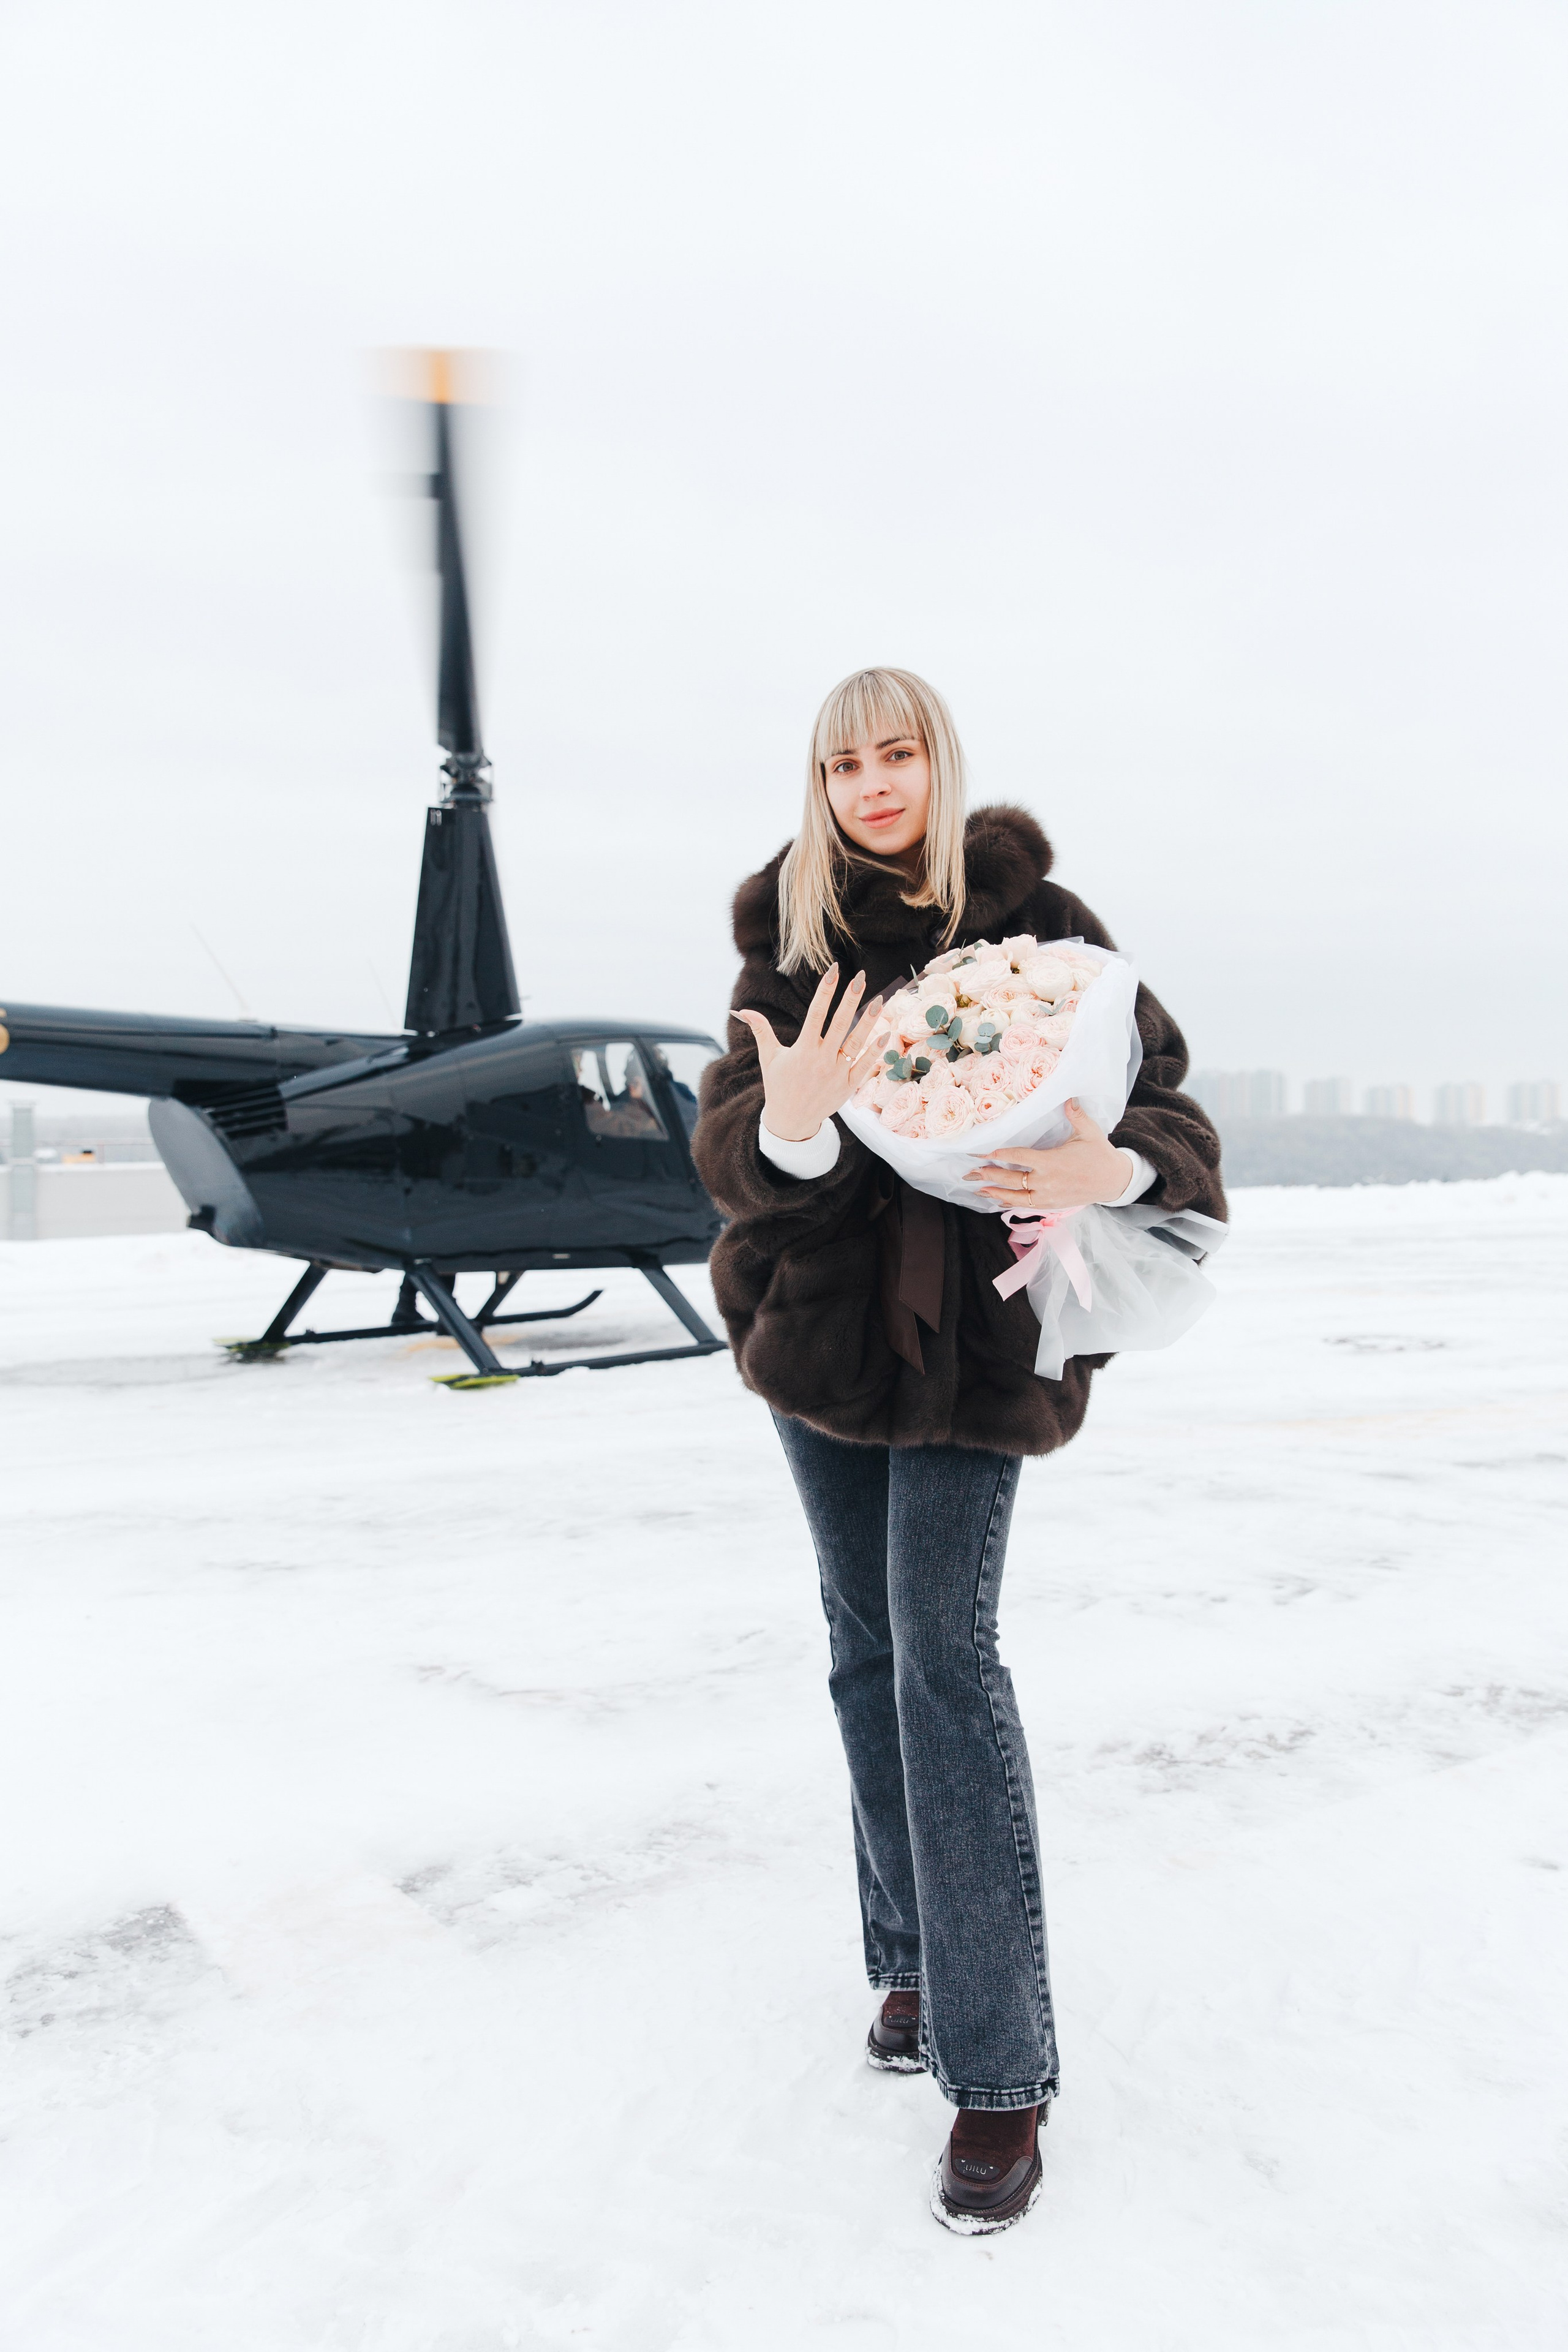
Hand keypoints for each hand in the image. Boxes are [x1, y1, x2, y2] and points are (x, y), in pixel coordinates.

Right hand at [735, 965, 886, 1142]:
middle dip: (850, 999)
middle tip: (861, 977)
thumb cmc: (779, 1085)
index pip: (815, 1013)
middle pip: (839, 1023)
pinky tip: (885, 1034)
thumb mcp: (769, 1058)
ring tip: (879, 999)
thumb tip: (742, 1010)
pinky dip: (875, 1052)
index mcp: (802, 1049)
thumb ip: (761, 1031)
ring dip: (868, 1021)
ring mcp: (836, 1073)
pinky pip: (864, 1066)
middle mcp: (821, 1059)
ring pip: (856, 1042)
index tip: (834, 970)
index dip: (825, 990)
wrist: (791, 1122)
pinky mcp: (847, 1087)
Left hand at [964, 1100, 1130, 1211]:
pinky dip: (1010, 1203)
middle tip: (969, 1173)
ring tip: (978, 1189)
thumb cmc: (1100, 1154)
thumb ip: (1076, 1115)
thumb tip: (1068, 1096)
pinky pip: (1025, 1205)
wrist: (1114, 1181)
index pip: (1016, 1156)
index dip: (995, 1154)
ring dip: (995, 1193)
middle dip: (988, 1175)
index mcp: (1050, 1161)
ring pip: (1015, 1197)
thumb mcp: (1089, 1132)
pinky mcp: (1051, 1205)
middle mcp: (1045, 1181)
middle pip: (1009, 1179)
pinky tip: (998, 1200)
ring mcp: (1047, 1196)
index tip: (978, 1152)